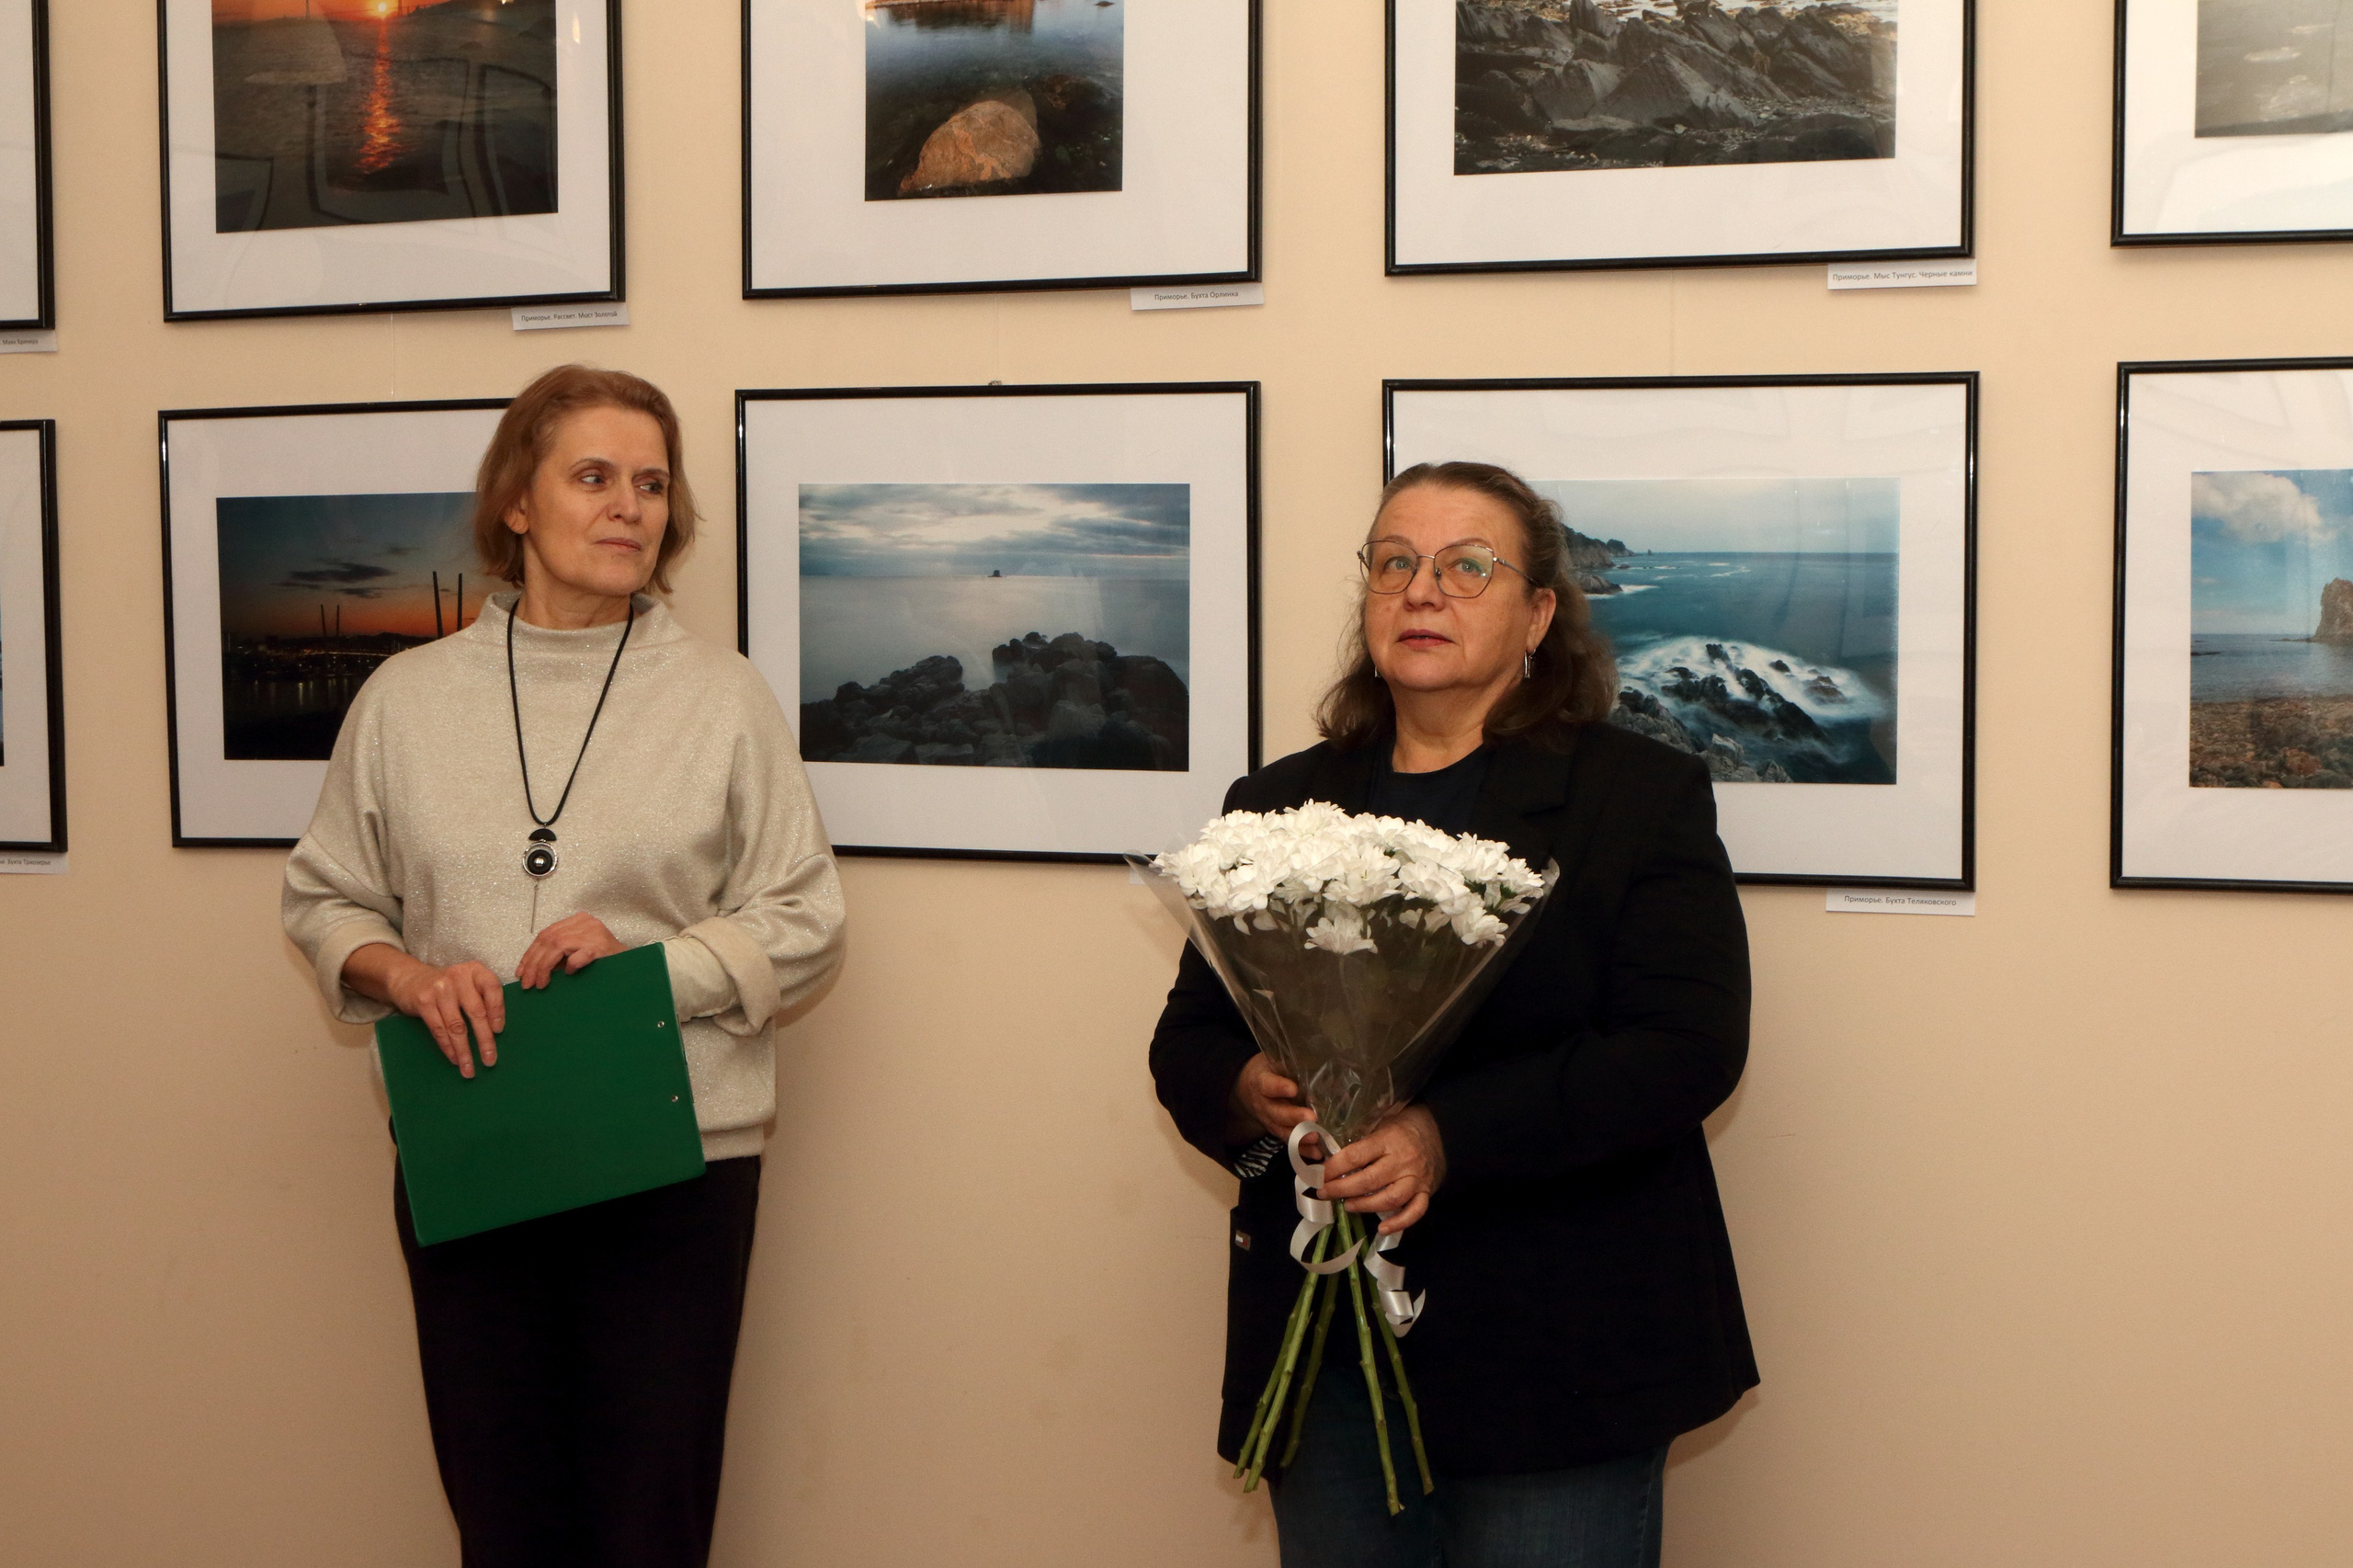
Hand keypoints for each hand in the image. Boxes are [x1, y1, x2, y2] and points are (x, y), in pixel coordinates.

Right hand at [381, 956, 505, 1078]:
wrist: (409, 978)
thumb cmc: (448, 987)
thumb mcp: (467, 983)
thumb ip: (482, 998)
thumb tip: (496, 1032)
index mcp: (475, 970)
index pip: (492, 988)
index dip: (498, 1010)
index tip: (499, 1031)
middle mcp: (458, 976)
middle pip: (476, 1012)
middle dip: (484, 1040)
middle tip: (490, 1060)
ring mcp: (440, 989)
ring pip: (457, 1026)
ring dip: (464, 1051)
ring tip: (469, 1069)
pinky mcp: (424, 1001)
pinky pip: (439, 1029)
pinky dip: (448, 1047)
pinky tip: (454, 1059)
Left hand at [515, 913, 624, 989]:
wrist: (633, 965)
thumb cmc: (605, 960)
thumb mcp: (578, 951)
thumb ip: (558, 954)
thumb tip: (530, 969)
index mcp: (578, 920)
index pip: (546, 934)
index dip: (530, 954)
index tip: (521, 971)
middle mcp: (585, 923)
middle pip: (548, 939)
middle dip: (533, 963)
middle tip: (527, 983)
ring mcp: (593, 933)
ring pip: (557, 946)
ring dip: (544, 967)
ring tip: (540, 984)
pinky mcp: (601, 947)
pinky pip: (578, 956)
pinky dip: (570, 966)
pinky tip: (569, 975)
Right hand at [1228, 1053, 1321, 1157]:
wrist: (1247, 1086)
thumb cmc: (1270, 1069)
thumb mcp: (1275, 1060)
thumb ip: (1291, 1064)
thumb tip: (1323, 1063)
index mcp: (1261, 1082)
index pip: (1268, 1085)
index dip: (1279, 1087)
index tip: (1293, 1089)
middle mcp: (1264, 1105)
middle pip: (1276, 1113)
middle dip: (1294, 1117)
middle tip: (1312, 1118)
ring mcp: (1269, 1121)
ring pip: (1282, 1130)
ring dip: (1300, 1137)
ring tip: (1316, 1139)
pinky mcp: (1277, 1131)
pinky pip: (1288, 1142)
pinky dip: (1302, 1150)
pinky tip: (1317, 1154)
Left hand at [1319, 1105, 1445, 1236]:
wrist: (1442, 1130)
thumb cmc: (1405, 1125)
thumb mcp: (1381, 1122)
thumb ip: (1362, 1140)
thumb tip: (1329, 1155)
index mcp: (1388, 1139)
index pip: (1356, 1156)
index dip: (1333, 1168)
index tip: (1318, 1175)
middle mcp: (1403, 1160)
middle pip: (1369, 1181)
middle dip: (1341, 1189)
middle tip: (1324, 1193)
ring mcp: (1417, 1178)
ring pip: (1390, 1199)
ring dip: (1365, 1205)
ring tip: (1347, 1206)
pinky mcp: (1427, 1191)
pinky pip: (1415, 1211)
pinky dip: (1400, 1223)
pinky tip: (1382, 1229)